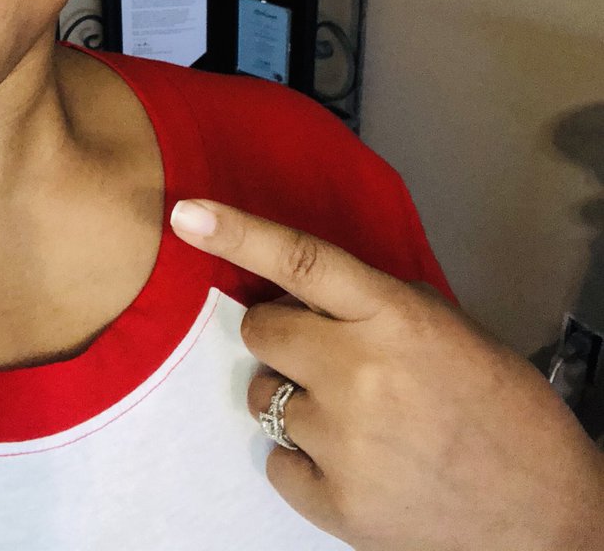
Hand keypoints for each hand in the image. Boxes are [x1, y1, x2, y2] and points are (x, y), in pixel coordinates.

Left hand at [170, 199, 603, 550]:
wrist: (544, 517)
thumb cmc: (502, 410)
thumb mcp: (446, 330)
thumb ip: (373, 304)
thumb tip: (300, 292)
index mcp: (395, 319)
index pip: (302, 261)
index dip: (239, 234)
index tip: (187, 215)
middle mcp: (360, 373)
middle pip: (262, 332)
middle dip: (279, 337)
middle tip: (320, 356)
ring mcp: (343, 442)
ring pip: (262, 397)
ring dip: (292, 399)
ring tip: (351, 418)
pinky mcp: (335, 503)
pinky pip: (276, 460)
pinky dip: (303, 459)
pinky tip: (352, 462)